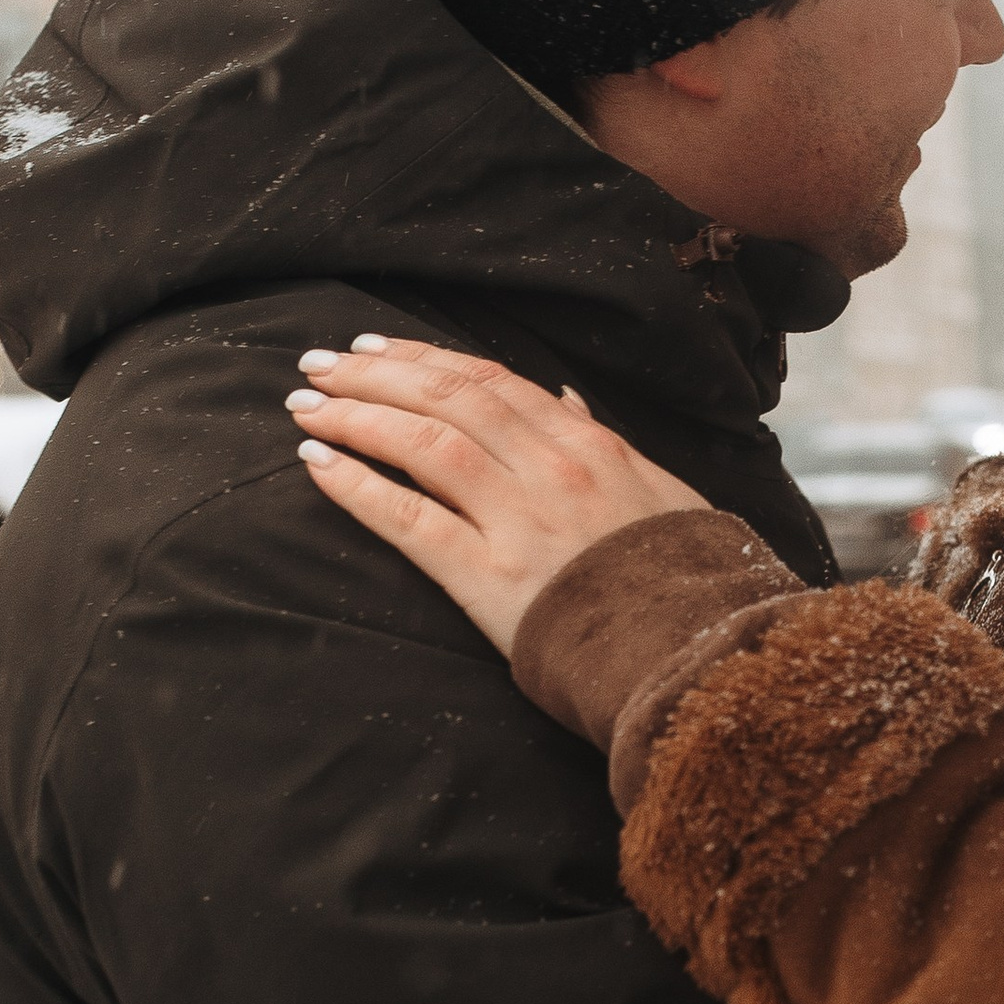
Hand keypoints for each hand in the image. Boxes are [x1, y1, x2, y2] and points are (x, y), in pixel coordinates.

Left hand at [286, 337, 706, 655]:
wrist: (697, 655)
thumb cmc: (682, 582)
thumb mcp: (659, 495)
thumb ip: (604, 447)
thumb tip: (566, 401)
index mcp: (590, 446)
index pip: (492, 382)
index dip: (425, 360)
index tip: (375, 348)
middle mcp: (552, 469)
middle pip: (447, 399)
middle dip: (374, 375)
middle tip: (317, 365)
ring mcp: (520, 520)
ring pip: (423, 444)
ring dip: (356, 417)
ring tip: (306, 409)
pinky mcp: (491, 577)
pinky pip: (410, 519)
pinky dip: (358, 486)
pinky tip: (317, 464)